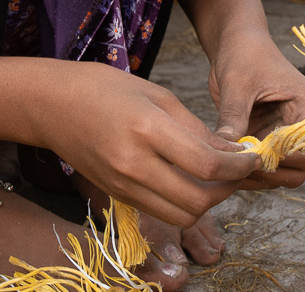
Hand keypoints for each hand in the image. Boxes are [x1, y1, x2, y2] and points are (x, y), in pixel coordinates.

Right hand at [36, 61, 259, 225]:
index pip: (207, 164)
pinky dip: (183, 202)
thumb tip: (233, 151)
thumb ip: (196, 128)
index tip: (252, 156)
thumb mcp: (157, 95)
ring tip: (216, 177)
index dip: (239, 166)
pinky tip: (189, 179)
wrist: (51, 106)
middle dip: (228, 189)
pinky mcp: (117, 196)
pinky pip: (161, 211)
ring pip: (181, 215)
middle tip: (238, 169)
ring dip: (207, 202)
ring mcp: (123, 186)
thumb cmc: (105, 89)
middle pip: (198, 201)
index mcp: (147, 131)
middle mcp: (134, 166)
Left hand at [205, 23, 304, 189]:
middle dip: (273, 173)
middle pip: (299, 168)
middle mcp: (301, 124)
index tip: (256, 160)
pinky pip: (262, 165)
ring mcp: (282, 134)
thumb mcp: (238, 84)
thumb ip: (235, 117)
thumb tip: (227, 151)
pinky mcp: (264, 138)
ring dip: (259, 176)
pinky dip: (248, 171)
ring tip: (231, 170)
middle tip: (241, 169)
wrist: (234, 43)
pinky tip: (227, 168)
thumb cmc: (244, 53)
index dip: (286, 159)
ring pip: (281, 172)